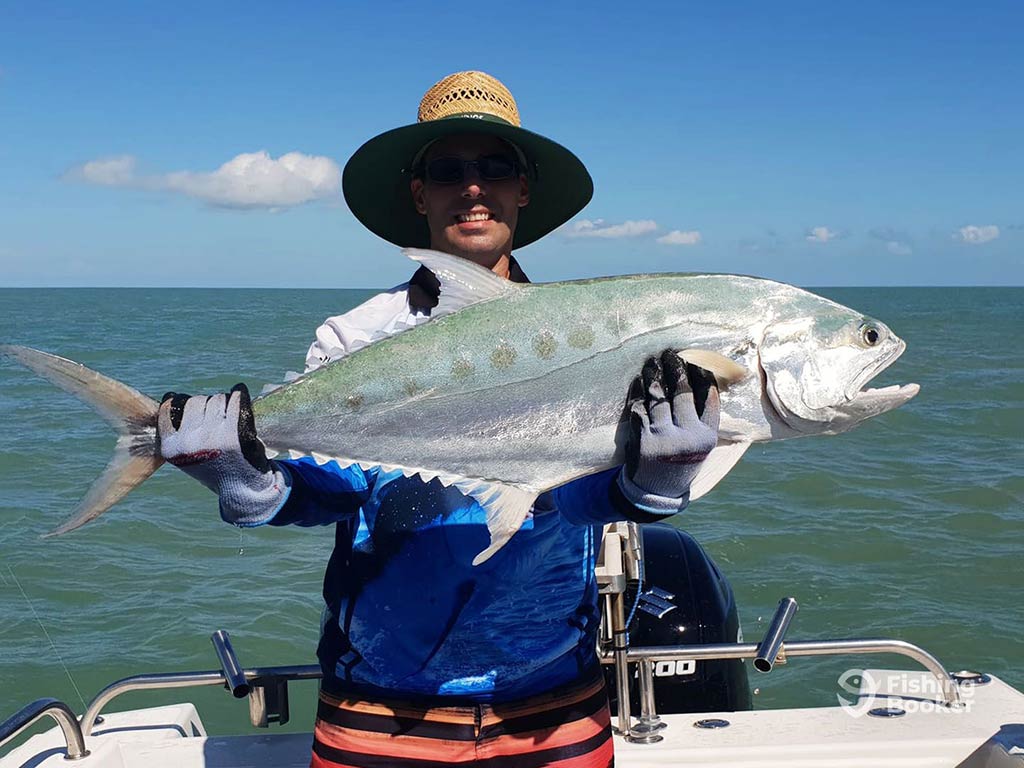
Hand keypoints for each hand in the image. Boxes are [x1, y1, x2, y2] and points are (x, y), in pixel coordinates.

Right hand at [158, 383, 288, 524]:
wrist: (240, 488)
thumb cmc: (213, 468)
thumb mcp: (184, 457)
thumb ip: (175, 435)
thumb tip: (170, 399)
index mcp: (170, 447)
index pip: (168, 408)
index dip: (182, 403)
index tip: (193, 408)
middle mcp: (188, 441)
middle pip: (195, 401)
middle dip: (206, 404)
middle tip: (216, 416)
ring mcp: (211, 436)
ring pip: (216, 399)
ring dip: (222, 402)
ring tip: (228, 415)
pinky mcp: (234, 433)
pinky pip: (235, 402)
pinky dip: (239, 395)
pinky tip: (240, 393)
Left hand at [619, 350, 719, 508]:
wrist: (655, 492)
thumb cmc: (681, 463)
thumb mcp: (700, 446)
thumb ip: (702, 419)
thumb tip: (702, 380)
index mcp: (706, 437)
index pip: (709, 398)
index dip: (702, 376)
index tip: (696, 361)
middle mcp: (687, 437)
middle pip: (683, 393)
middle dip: (677, 369)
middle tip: (672, 355)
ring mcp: (663, 437)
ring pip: (659, 396)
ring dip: (655, 375)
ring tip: (653, 362)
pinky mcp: (641, 438)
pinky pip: (639, 406)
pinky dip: (638, 391)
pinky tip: (639, 381)